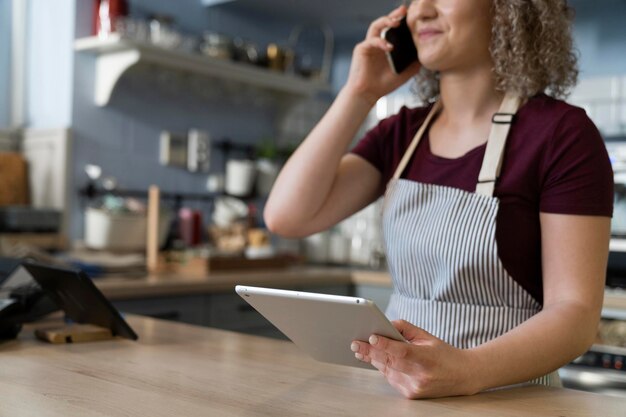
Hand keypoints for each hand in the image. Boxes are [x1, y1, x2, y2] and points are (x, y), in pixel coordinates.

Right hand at [344, 5, 420, 105]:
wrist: (368, 94)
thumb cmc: (384, 84)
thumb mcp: (405, 73)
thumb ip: (414, 63)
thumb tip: (427, 54)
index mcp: (387, 46)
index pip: (395, 29)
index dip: (402, 21)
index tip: (413, 16)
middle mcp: (378, 42)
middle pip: (385, 23)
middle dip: (395, 15)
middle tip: (404, 10)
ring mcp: (369, 45)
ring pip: (376, 26)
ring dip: (386, 21)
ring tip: (396, 22)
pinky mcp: (361, 49)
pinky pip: (371, 41)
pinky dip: (381, 41)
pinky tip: (389, 47)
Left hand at [350, 320, 479, 398]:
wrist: (463, 376)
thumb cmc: (443, 354)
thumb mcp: (427, 336)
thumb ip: (405, 329)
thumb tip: (385, 324)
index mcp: (427, 358)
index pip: (402, 351)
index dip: (385, 344)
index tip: (371, 337)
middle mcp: (421, 376)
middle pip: (390, 362)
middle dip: (370, 352)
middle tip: (355, 344)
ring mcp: (416, 387)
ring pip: (387, 371)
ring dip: (373, 359)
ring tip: (361, 350)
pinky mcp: (411, 395)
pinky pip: (391, 379)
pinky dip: (384, 368)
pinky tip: (377, 360)